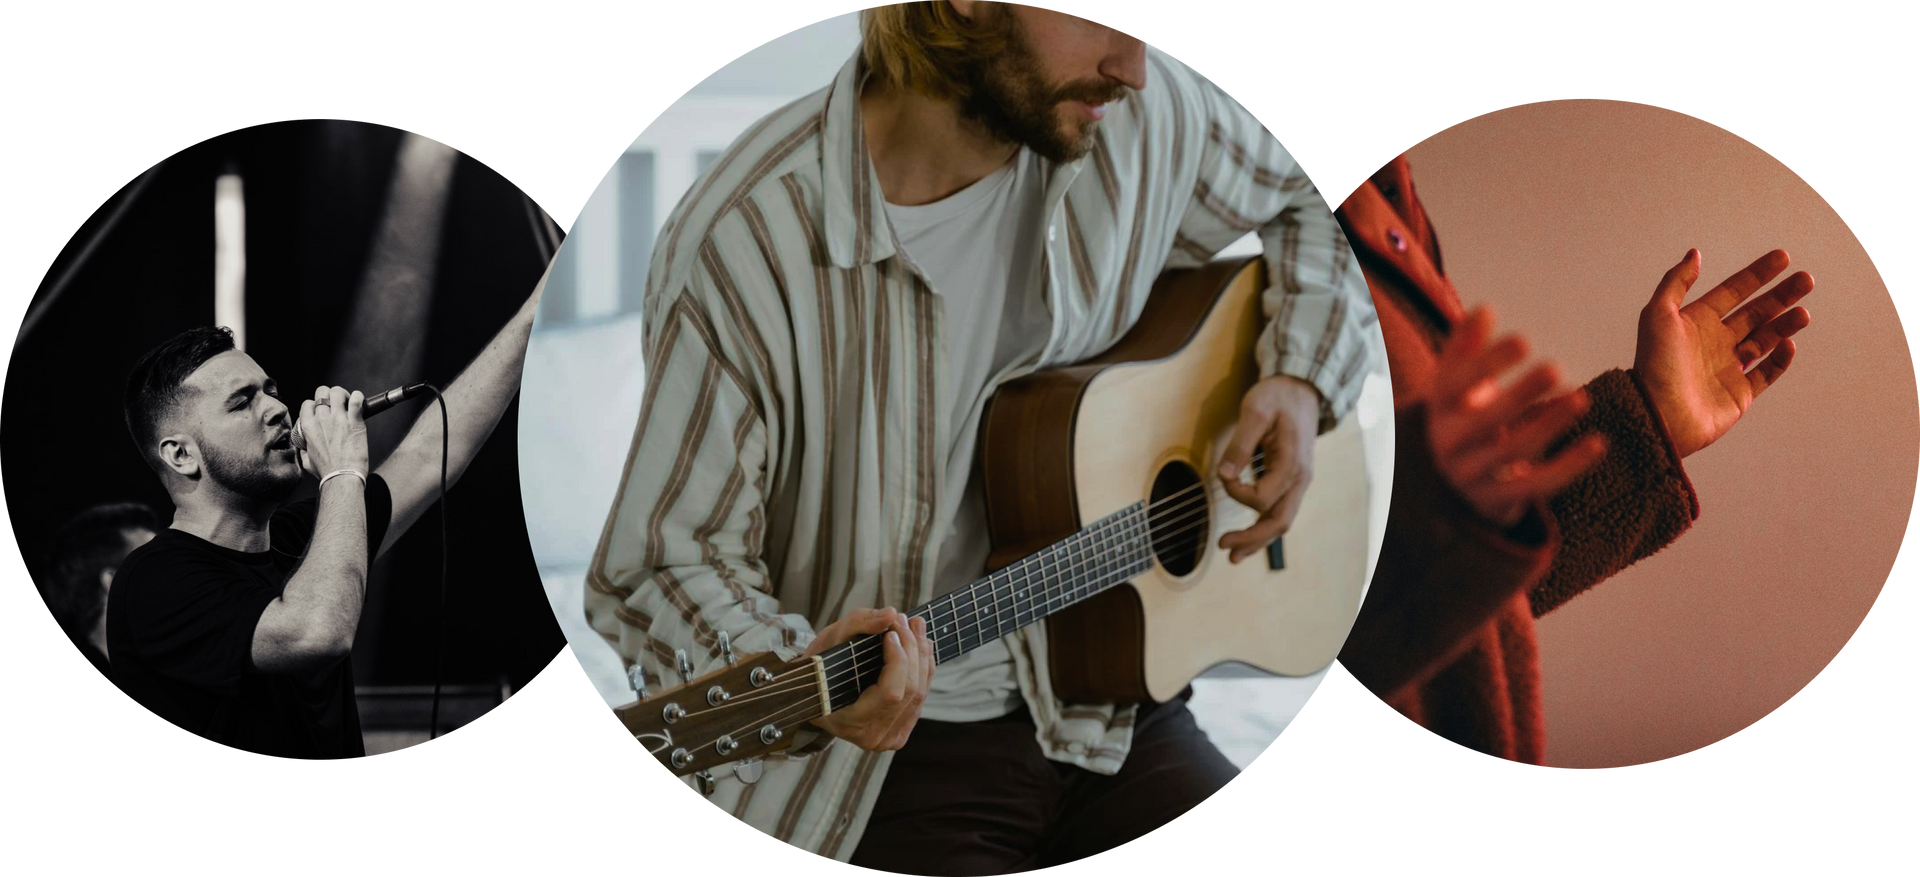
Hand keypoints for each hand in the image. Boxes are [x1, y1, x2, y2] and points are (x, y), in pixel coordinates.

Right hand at [296, 385, 369, 479]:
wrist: (342, 477)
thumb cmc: (327, 471)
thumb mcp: (306, 461)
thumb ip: (304, 451)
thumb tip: (305, 448)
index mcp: (308, 427)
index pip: (307, 403)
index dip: (315, 404)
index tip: (323, 411)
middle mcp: (322, 419)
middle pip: (321, 392)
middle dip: (329, 394)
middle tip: (337, 403)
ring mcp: (338, 419)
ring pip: (337, 392)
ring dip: (343, 394)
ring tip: (348, 402)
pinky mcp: (355, 422)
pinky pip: (356, 400)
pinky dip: (359, 397)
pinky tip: (360, 402)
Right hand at [796, 607, 933, 750]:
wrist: (815, 693)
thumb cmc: (820, 667)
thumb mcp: (831, 639)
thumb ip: (859, 623)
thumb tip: (890, 614)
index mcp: (850, 723)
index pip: (890, 693)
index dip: (898, 659)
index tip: (892, 632)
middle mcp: (872, 736)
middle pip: (910, 691)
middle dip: (912, 650)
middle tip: (906, 621)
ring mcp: (888, 738)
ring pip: (920, 694)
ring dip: (922, 655)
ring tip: (916, 626)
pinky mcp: (900, 732)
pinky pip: (920, 699)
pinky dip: (924, 669)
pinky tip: (920, 646)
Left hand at [1217, 375, 1320, 563]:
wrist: (1302, 388)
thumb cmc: (1278, 396)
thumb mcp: (1255, 411)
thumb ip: (1240, 444)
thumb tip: (1224, 474)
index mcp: (1292, 462)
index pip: (1262, 497)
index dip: (1236, 492)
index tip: (1222, 474)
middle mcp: (1300, 478)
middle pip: (1279, 521)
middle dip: (1252, 538)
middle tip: (1223, 547)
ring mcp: (1299, 482)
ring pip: (1281, 522)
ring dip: (1258, 540)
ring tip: (1233, 556)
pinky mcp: (1292, 481)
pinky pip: (1281, 511)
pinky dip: (1264, 528)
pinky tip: (1248, 540)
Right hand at [1427, 306, 1606, 528]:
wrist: (1446, 477)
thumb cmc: (1459, 415)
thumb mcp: (1453, 381)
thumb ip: (1466, 345)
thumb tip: (1485, 311)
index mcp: (1437, 408)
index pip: (1455, 384)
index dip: (1487, 363)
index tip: (1524, 341)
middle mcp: (1448, 444)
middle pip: (1483, 422)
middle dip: (1519, 395)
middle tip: (1554, 368)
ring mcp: (1471, 476)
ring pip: (1512, 452)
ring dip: (1547, 424)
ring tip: (1581, 398)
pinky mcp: (1498, 500)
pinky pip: (1538, 484)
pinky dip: (1569, 466)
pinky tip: (1598, 443)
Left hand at [1635, 249, 1811, 458]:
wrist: (1658, 414)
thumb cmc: (1654, 364)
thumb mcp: (1658, 315)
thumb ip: (1676, 282)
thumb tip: (1695, 253)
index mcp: (1696, 322)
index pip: (1734, 291)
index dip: (1757, 274)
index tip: (1783, 257)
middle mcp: (1714, 342)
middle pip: (1756, 312)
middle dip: (1781, 296)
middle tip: (1806, 280)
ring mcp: (1728, 367)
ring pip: (1766, 339)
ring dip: (1785, 324)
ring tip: (1803, 313)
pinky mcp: (1739, 393)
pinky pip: (1766, 372)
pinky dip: (1780, 358)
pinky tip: (1788, 343)